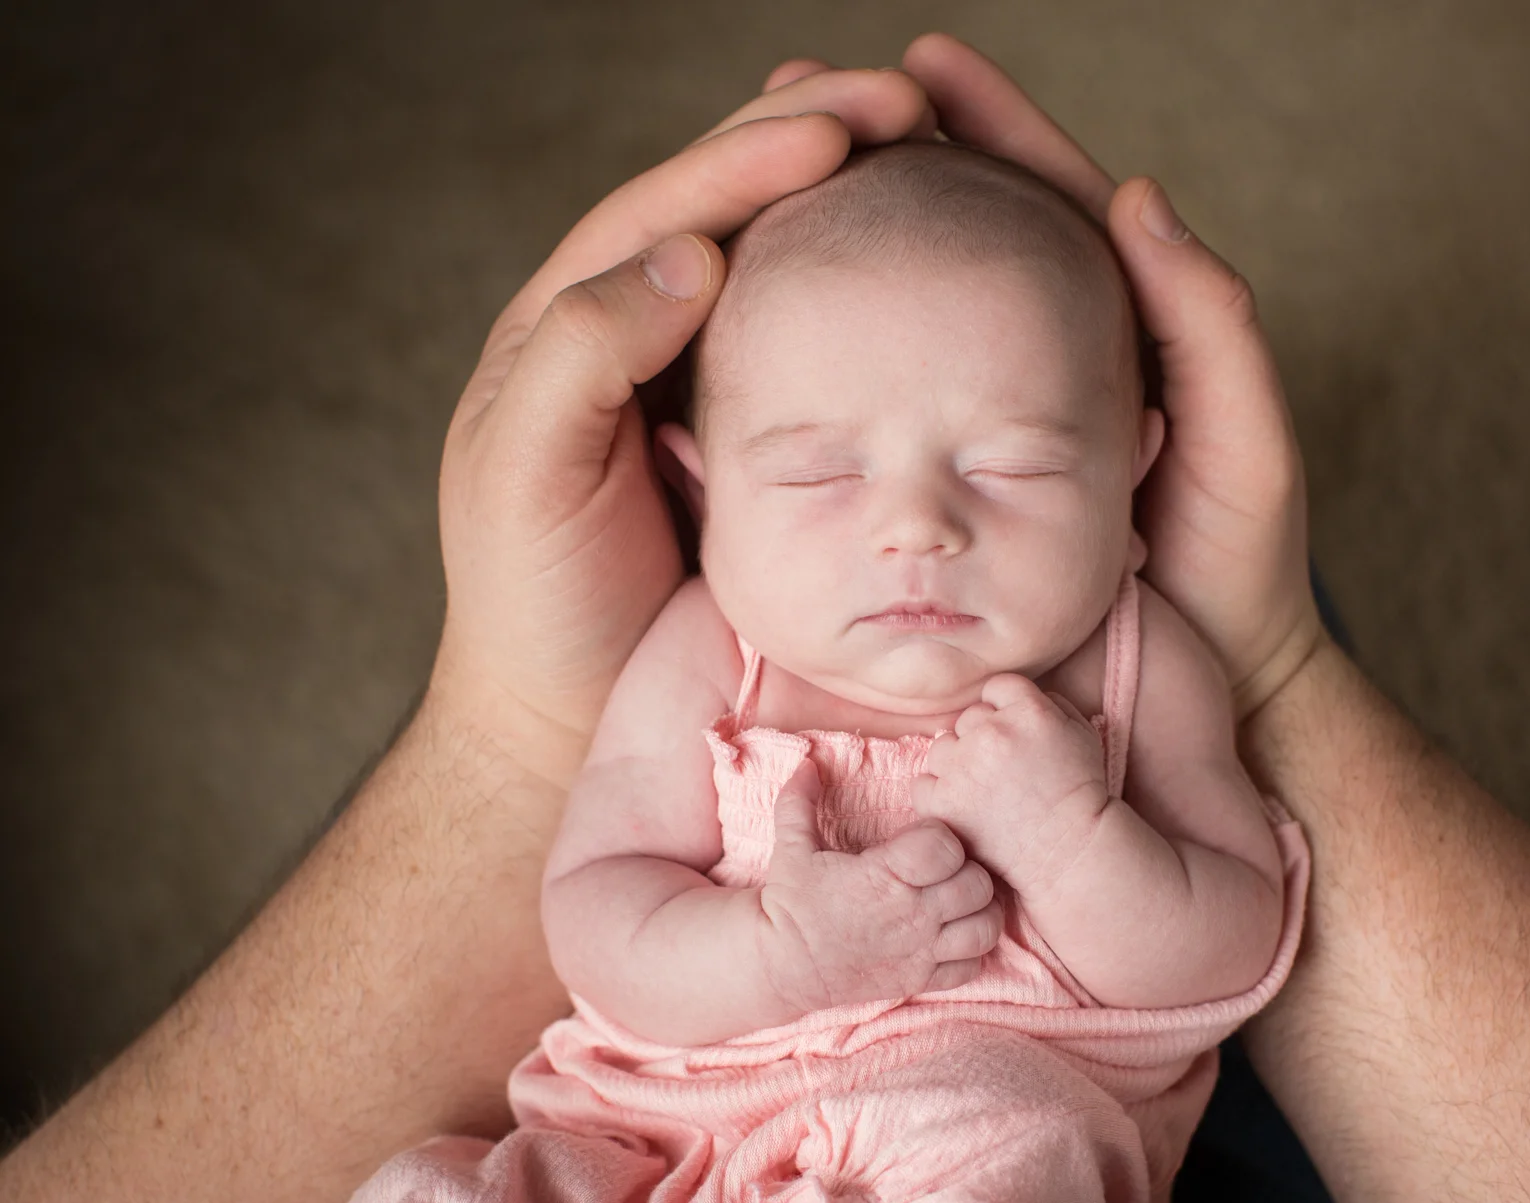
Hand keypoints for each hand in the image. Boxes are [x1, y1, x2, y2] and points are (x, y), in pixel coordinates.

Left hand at [426, 69, 936, 786]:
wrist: (568, 710)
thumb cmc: (538, 598)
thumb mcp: (528, 471)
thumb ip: (584, 355)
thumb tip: (689, 249)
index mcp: (576, 319)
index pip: (671, 208)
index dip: (754, 157)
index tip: (844, 126)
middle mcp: (643, 329)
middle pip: (732, 202)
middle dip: (818, 138)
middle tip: (911, 102)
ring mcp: (710, 379)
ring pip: (785, 258)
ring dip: (854, 196)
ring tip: (937, 147)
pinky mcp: (769, 438)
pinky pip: (825, 341)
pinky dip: (873, 291)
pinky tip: (933, 266)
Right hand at [759, 760, 1003, 1013]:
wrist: (781, 968)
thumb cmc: (790, 905)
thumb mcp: (791, 847)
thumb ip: (800, 801)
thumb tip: (806, 763)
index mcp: (884, 876)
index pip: (946, 847)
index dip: (942, 837)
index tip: (923, 840)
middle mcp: (910, 915)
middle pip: (977, 885)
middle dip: (968, 870)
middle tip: (948, 869)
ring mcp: (919, 951)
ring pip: (984, 927)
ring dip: (980, 910)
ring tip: (960, 901)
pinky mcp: (919, 979)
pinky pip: (972, 966)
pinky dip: (972, 949)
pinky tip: (953, 934)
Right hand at [766, 38, 1324, 720]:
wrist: (1208, 691)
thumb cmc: (1236, 572)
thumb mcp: (1240, 442)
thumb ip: (1207, 323)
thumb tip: (1137, 196)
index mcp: (1119, 325)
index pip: (1048, 200)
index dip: (989, 126)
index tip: (922, 62)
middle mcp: (1044, 359)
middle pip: (964, 233)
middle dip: (894, 161)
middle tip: (808, 93)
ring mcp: (992, 424)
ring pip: (915, 312)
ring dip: (851, 239)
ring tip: (776, 180)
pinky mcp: (957, 486)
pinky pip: (892, 408)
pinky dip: (839, 355)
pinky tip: (779, 318)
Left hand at [911, 674, 1109, 893]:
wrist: (1068, 851)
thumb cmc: (1079, 793)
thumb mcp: (1082, 734)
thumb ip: (1049, 702)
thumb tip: (1012, 696)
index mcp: (1029, 711)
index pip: (996, 687)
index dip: (1005, 710)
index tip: (1015, 737)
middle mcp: (993, 733)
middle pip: (968, 718)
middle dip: (983, 740)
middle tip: (1004, 772)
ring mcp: (963, 768)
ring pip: (942, 748)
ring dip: (958, 766)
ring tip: (986, 793)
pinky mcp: (942, 802)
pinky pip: (922, 784)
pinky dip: (938, 796)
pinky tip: (966, 809)